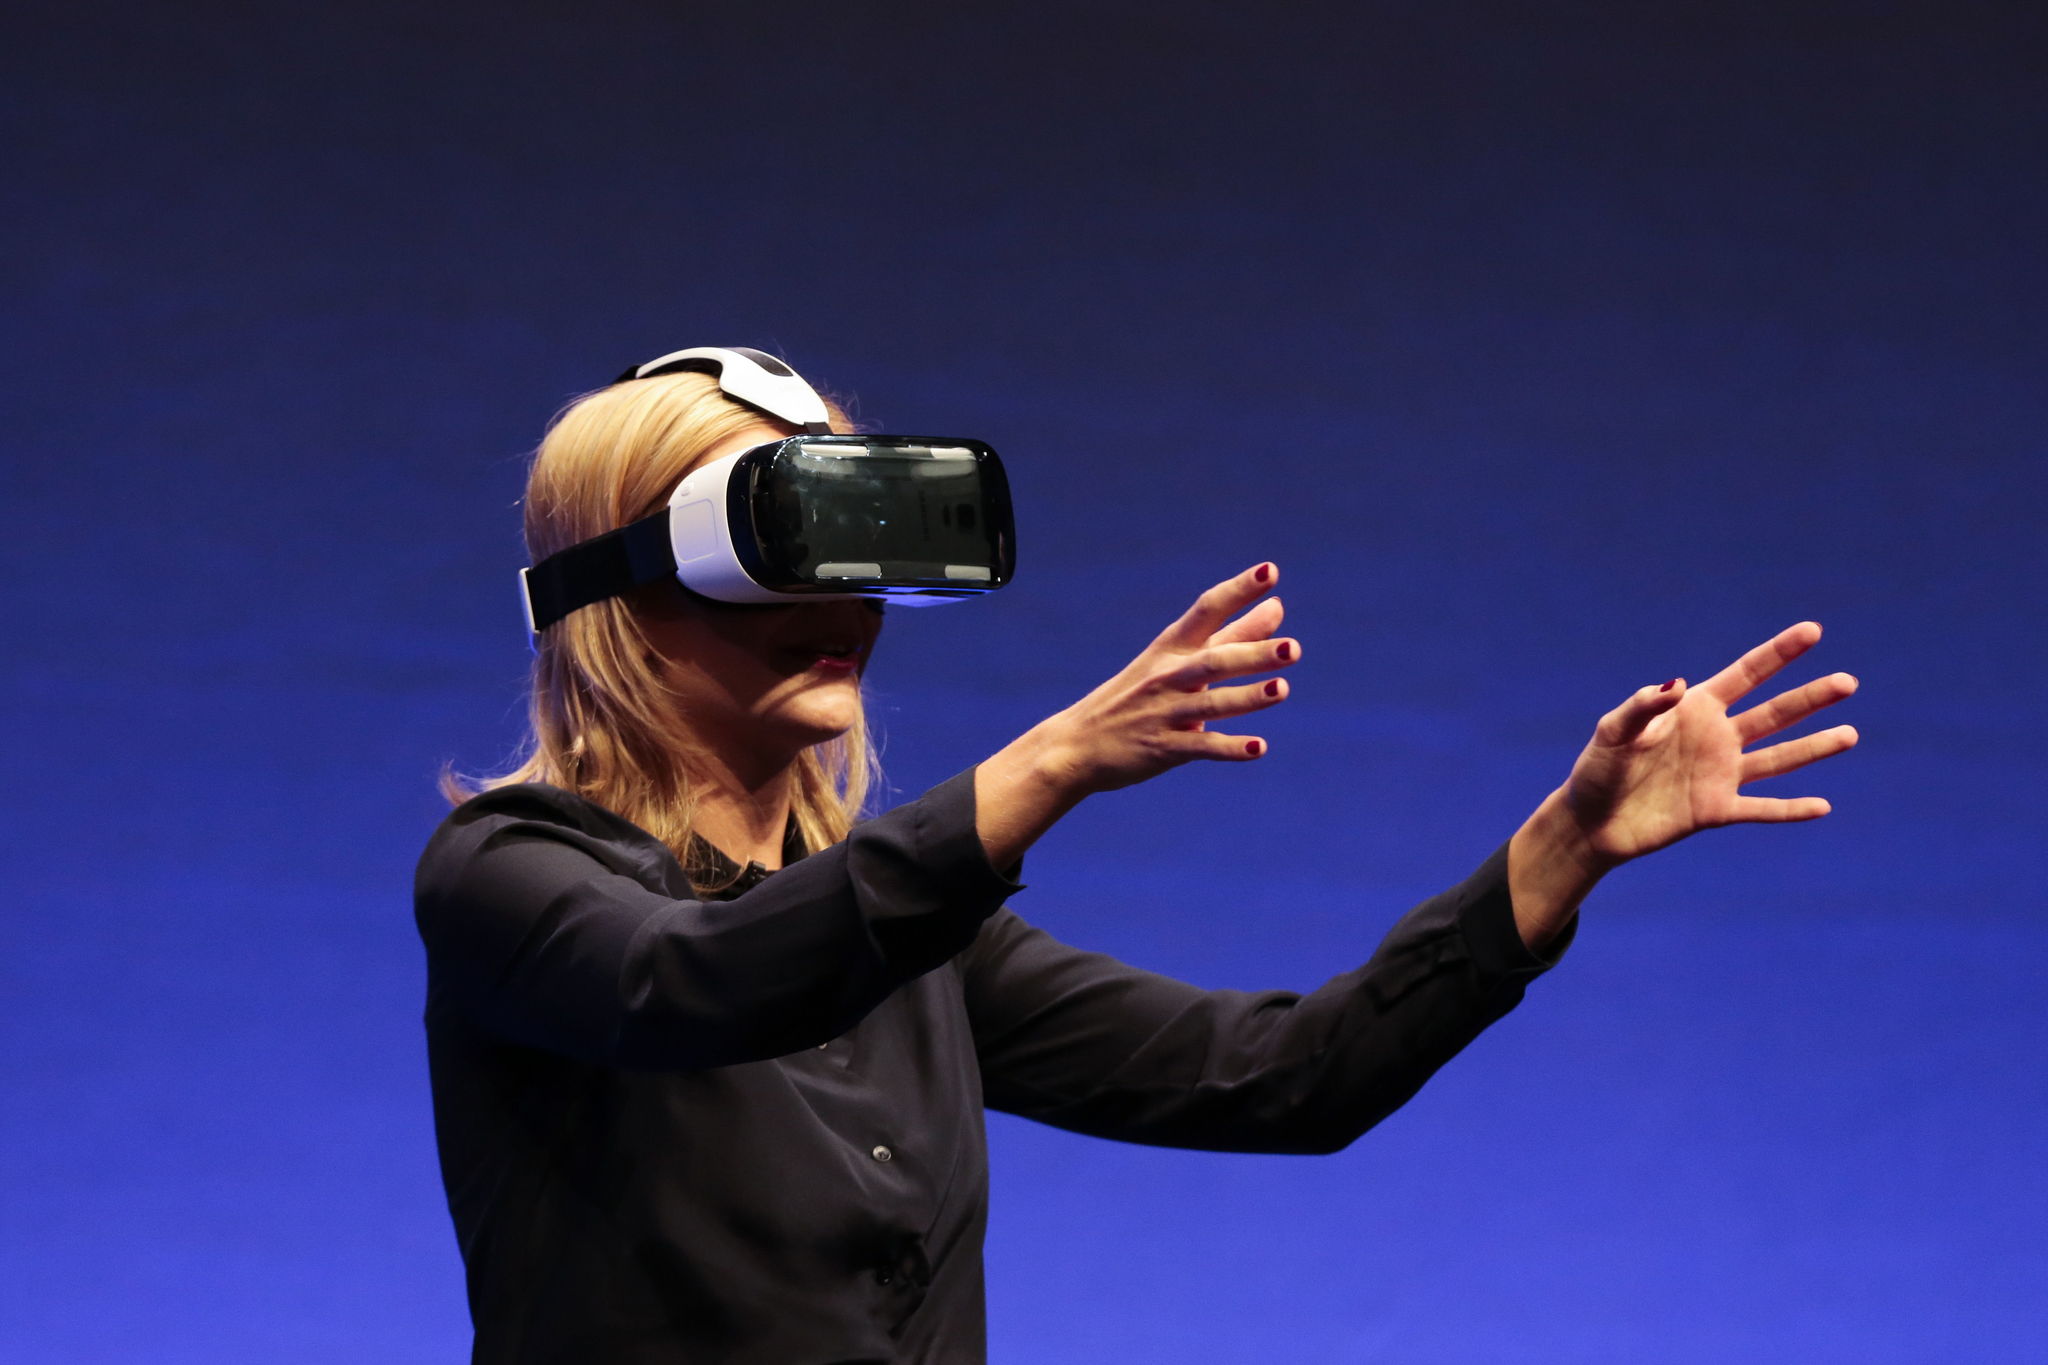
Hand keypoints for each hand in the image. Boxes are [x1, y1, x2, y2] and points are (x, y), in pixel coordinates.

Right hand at [973, 563, 1297, 867]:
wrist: (1075, 746)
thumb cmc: (1136, 698)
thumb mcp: (1177, 662)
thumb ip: (1233, 638)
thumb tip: (1278, 611)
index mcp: (1170, 649)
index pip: (1206, 611)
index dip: (1237, 591)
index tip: (1269, 571)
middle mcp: (1167, 677)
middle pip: (1214, 660)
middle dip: (1252, 653)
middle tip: (1293, 648)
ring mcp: (1163, 713)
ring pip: (1210, 704)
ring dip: (1247, 697)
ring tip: (1282, 689)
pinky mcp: (1162, 749)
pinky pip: (1200, 748)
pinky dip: (1229, 748)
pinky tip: (1259, 748)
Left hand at [1560, 621, 1859, 868]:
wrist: (1590, 822)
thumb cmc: (1597, 770)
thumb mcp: (1612, 731)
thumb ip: (1643, 706)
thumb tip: (1678, 683)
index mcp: (1694, 710)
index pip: (1746, 674)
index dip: (1778, 653)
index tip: (1813, 630)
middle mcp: (1716, 738)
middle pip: (1774, 713)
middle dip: (1810, 698)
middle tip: (1848, 682)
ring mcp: (1720, 775)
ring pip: (1778, 758)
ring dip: (1814, 747)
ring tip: (1850, 734)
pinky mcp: (1716, 811)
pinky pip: (1761, 810)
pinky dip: (1790, 810)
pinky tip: (1822, 807)